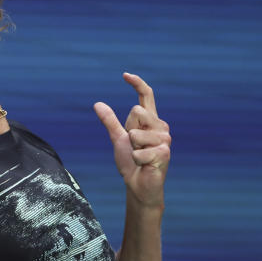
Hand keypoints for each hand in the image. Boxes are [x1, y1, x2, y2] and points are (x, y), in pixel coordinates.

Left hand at [94, 73, 170, 207]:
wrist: (139, 185)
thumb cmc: (131, 163)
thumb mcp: (118, 139)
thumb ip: (110, 121)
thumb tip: (97, 104)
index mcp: (151, 121)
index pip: (147, 96)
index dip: (137, 84)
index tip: (125, 75)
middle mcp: (161, 126)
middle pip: (136, 112)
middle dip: (128, 130)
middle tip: (134, 147)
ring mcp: (165, 139)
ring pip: (135, 133)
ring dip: (132, 148)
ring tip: (140, 157)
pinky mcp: (164, 153)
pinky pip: (139, 151)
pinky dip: (136, 160)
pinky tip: (144, 165)